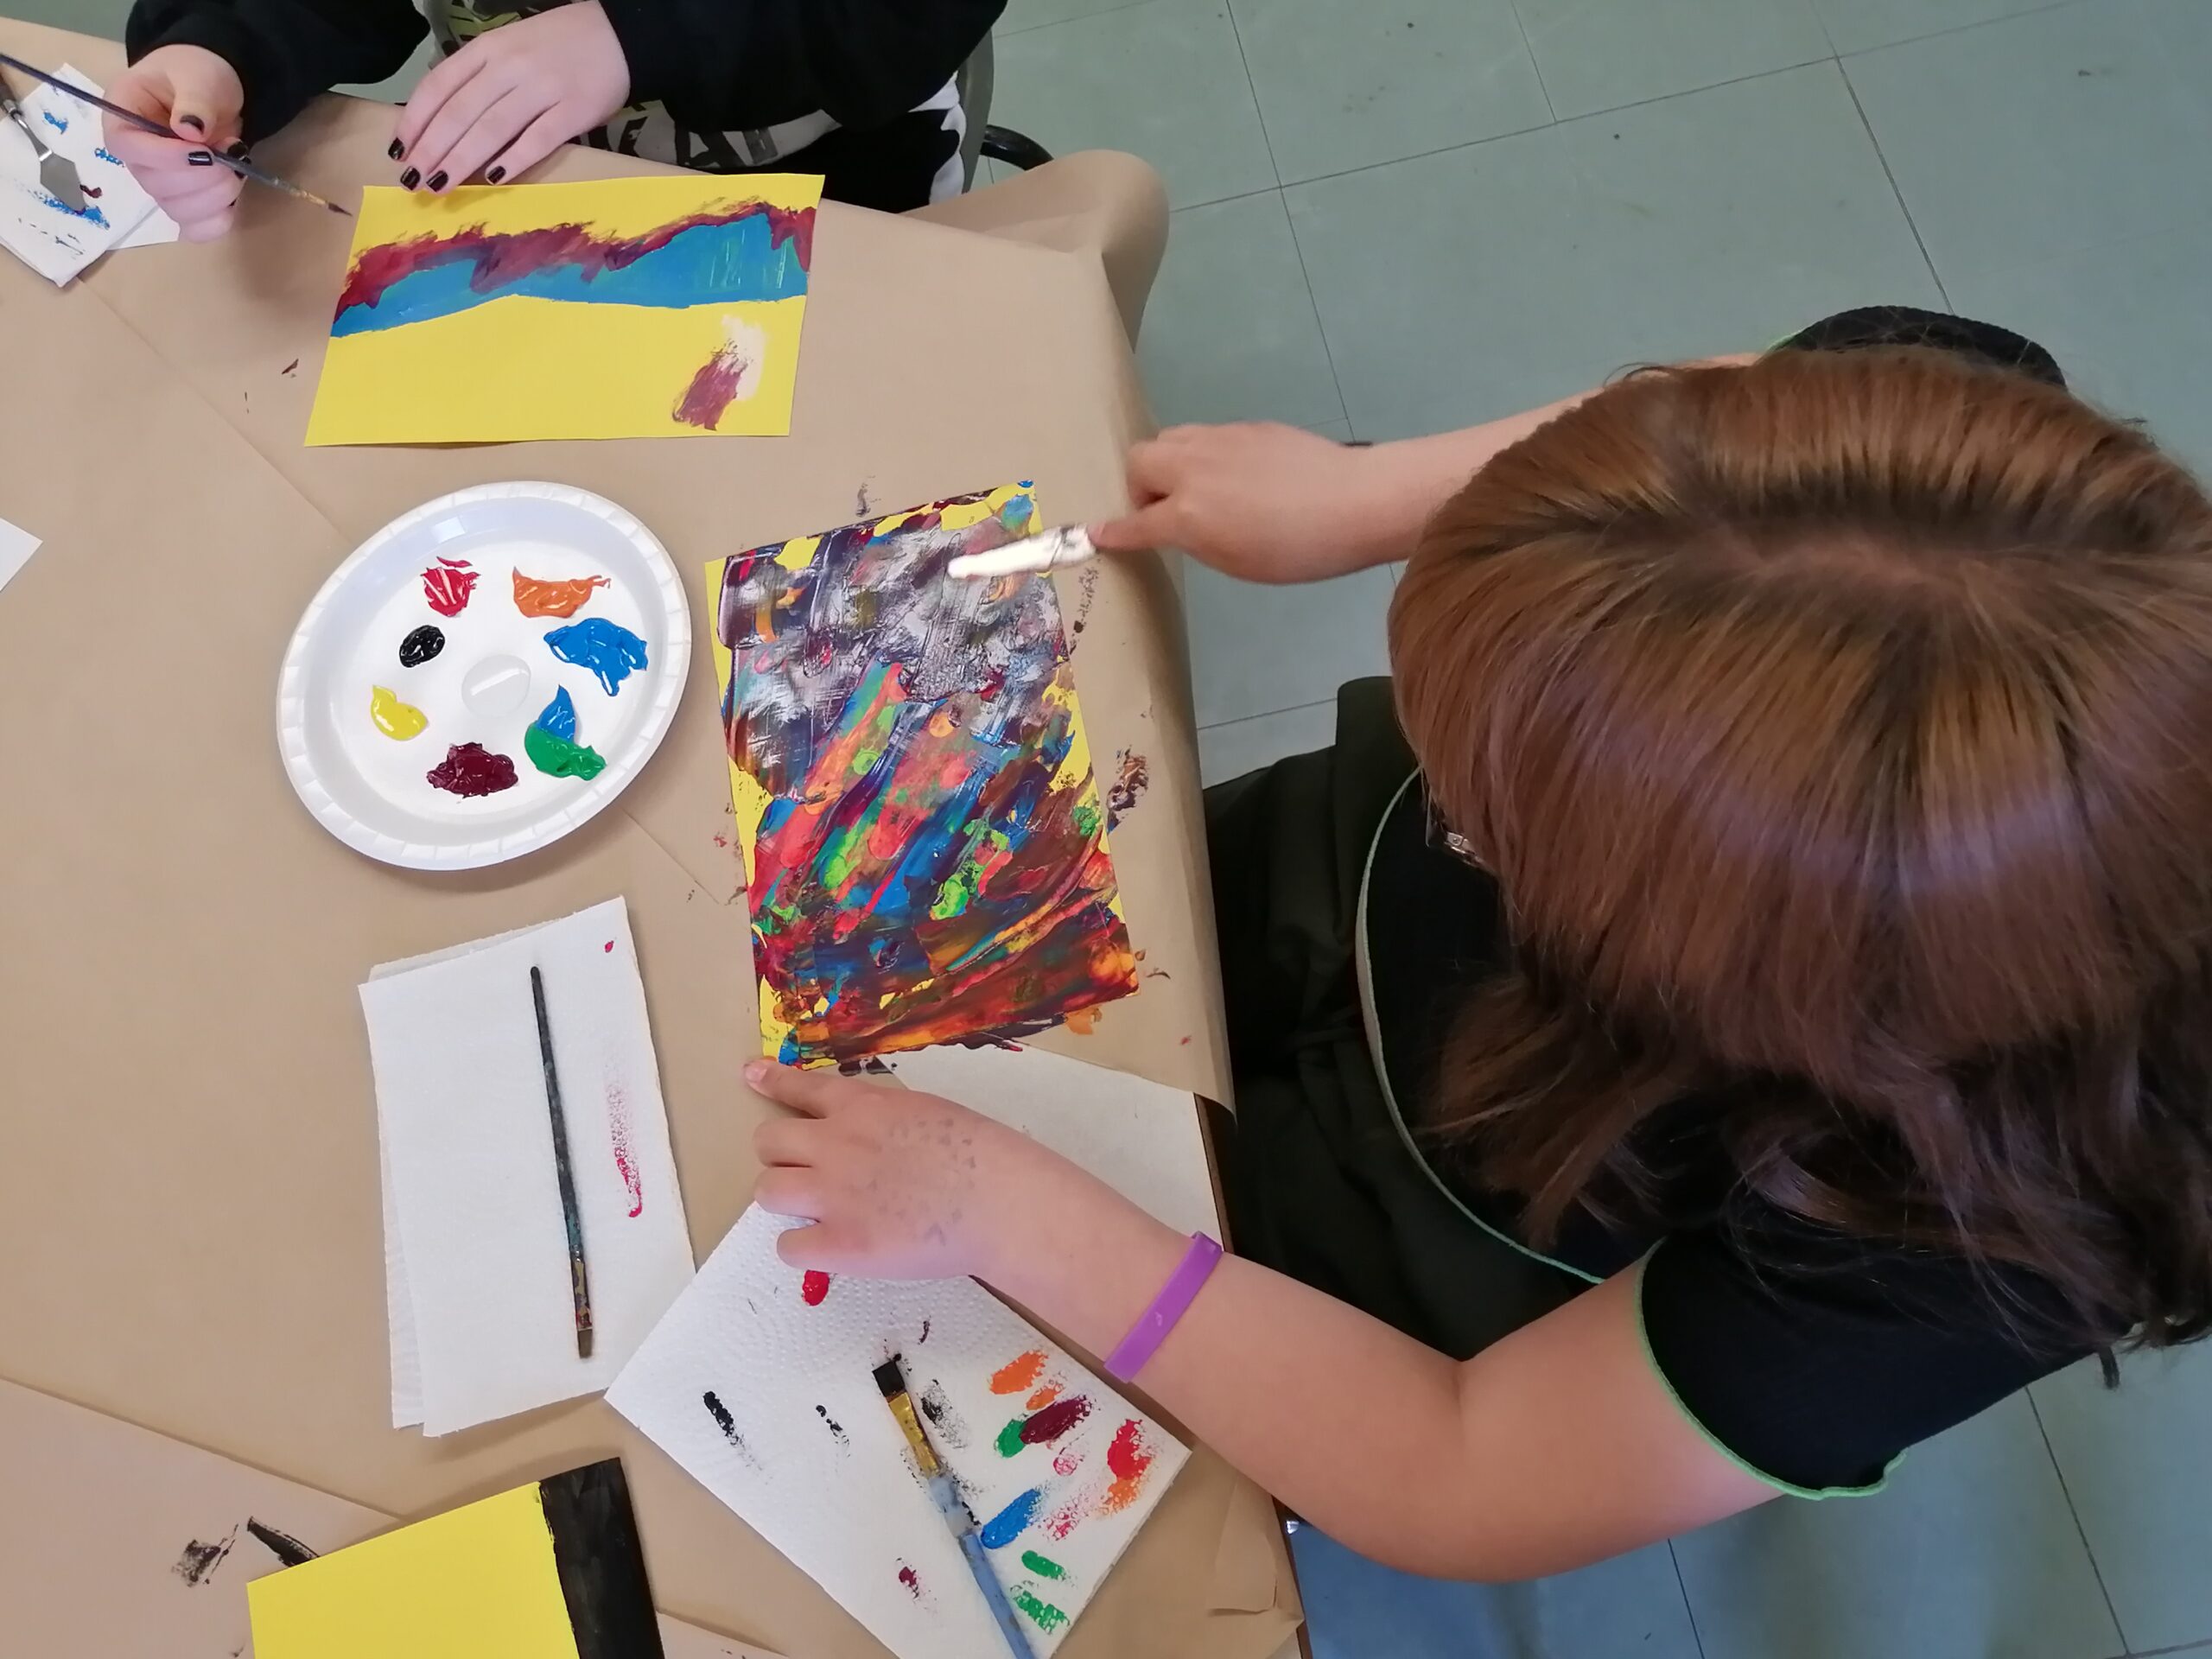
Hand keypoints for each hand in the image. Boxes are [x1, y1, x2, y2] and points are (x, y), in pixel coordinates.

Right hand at [103, 45, 246, 241]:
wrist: (214, 88)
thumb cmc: (196, 73)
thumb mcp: (198, 74)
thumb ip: (194, 99)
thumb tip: (190, 130)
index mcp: (122, 117)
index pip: (125, 148)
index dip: (164, 157)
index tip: (204, 152)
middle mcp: (136, 155)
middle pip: (155, 185)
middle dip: (202, 176)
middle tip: (233, 150)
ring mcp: (159, 182)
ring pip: (177, 210)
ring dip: (216, 195)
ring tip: (236, 162)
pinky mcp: (185, 200)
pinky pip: (195, 228)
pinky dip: (218, 220)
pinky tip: (232, 198)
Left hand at [392, 0, 629, 191]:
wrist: (619, 36)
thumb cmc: (558, 46)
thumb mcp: (509, 47)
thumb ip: (480, 78)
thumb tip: (444, 124)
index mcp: (489, 48)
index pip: (440, 84)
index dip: (415, 119)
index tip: (399, 150)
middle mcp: (510, 66)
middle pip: (460, 111)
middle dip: (431, 148)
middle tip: (413, 180)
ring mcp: (543, 89)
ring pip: (491, 128)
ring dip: (460, 160)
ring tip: (439, 185)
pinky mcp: (574, 112)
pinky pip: (537, 139)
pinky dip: (512, 160)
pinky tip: (492, 180)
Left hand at [748, 1060, 1072, 1281]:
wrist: (998, 1201)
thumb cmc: (983, 1153)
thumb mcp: (928, 1112)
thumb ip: (885, 1122)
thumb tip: (868, 1141)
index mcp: (863, 1107)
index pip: (801, 1088)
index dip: (771, 1081)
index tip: (750, 1074)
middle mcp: (836, 1146)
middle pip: (767, 1141)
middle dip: (780, 1154)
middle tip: (805, 1170)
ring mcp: (833, 1197)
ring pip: (766, 1191)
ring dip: (785, 1197)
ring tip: (811, 1208)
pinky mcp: (840, 1245)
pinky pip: (788, 1247)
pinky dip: (802, 1247)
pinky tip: (826, 1246)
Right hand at [1091, 422, 1415, 582]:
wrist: (1356, 500)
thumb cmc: (1299, 550)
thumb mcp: (1238, 563)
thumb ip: (1196, 540)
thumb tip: (1176, 525)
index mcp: (1187, 513)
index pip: (1135, 523)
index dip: (1115, 532)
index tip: (1096, 534)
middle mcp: (1193, 468)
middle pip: (1140, 460)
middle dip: (1141, 486)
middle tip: (1165, 510)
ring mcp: (1220, 440)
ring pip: (1170, 438)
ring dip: (1169, 463)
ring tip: (1197, 489)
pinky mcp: (1248, 427)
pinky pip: (1206, 436)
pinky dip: (1203, 455)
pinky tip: (1236, 476)